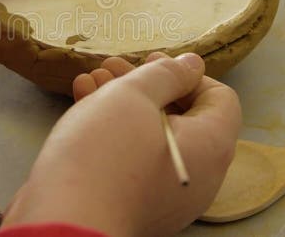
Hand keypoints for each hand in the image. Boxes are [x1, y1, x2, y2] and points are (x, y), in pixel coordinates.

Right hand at [1, 53, 240, 236]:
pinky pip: (135, 160)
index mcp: (211, 147)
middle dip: (145, 85)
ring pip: (152, 136)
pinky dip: (113, 131)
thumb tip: (192, 65)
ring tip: (91, 80)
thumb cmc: (104, 155)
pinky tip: (83, 103)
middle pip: (183, 116)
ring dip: (123, 103)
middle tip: (113, 67)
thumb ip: (166, 74)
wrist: (64, 222)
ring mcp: (167, 196)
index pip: (220, 98)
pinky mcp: (135, 205)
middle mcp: (198, 176)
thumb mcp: (133, 96)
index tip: (151, 64)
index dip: (187, 74)